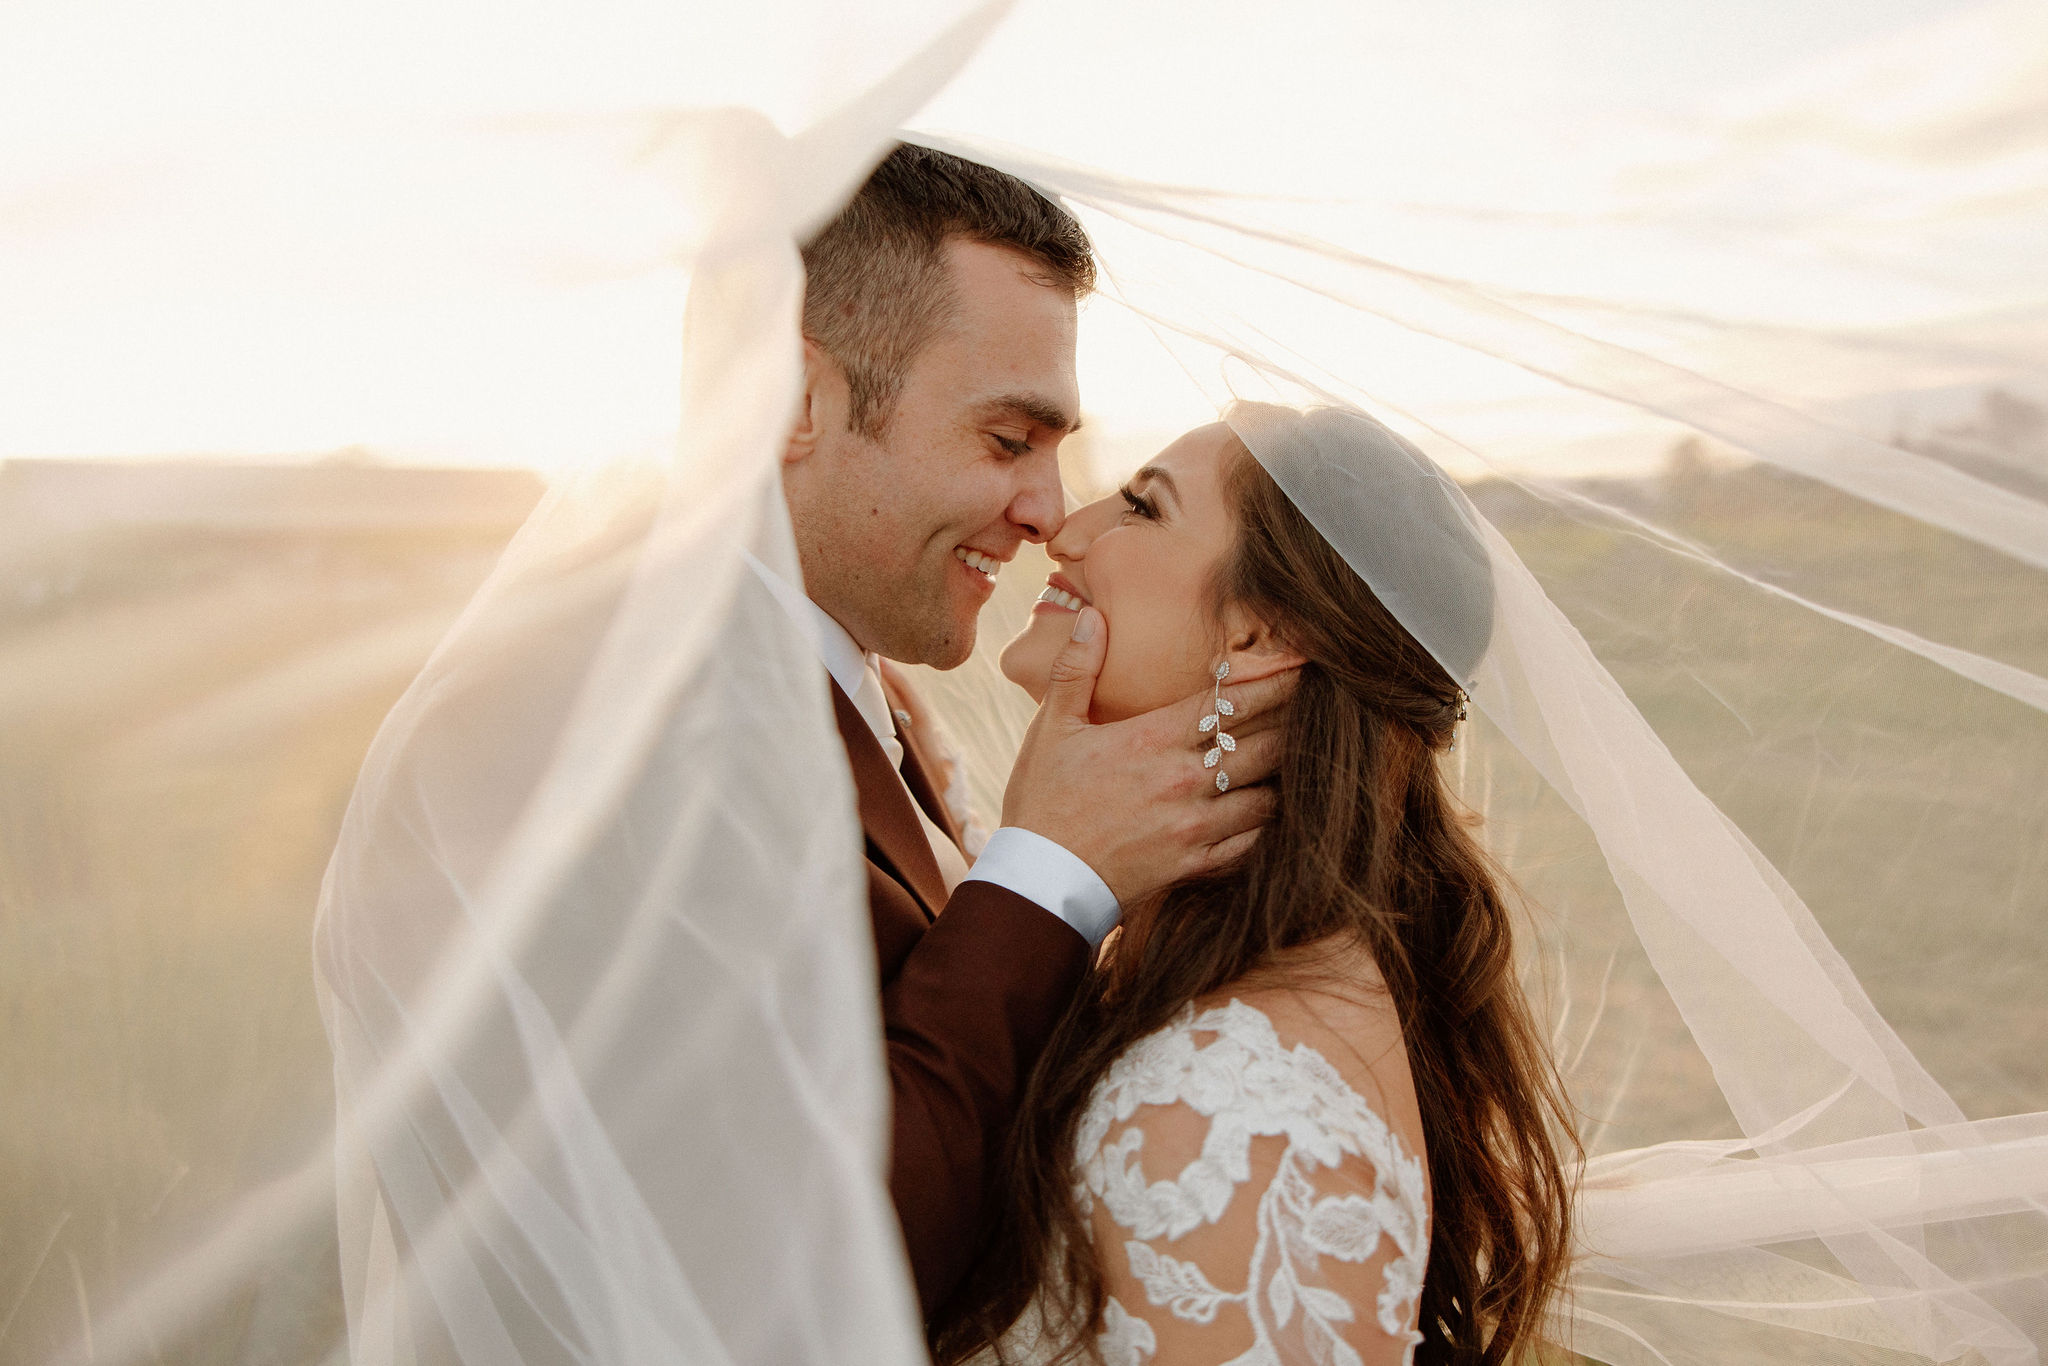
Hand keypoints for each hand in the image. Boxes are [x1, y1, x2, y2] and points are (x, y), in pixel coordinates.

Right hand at [1001, 607, 1294, 907]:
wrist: (1040, 882)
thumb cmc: (1043, 802)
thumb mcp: (1051, 730)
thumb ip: (1075, 670)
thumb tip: (1092, 616)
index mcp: (1153, 739)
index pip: (1232, 703)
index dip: (1274, 682)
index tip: (1302, 667)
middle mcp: (1183, 780)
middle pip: (1263, 745)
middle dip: (1294, 723)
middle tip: (1319, 706)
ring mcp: (1194, 826)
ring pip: (1267, 795)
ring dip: (1287, 775)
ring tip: (1307, 757)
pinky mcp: (1195, 864)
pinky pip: (1251, 842)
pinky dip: (1269, 824)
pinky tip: (1277, 810)